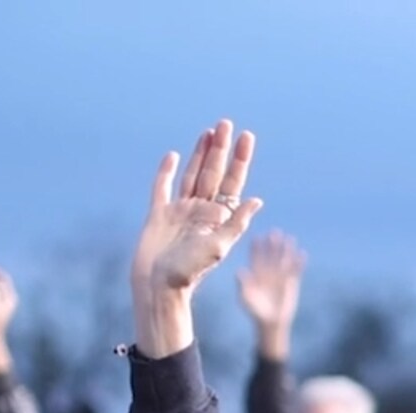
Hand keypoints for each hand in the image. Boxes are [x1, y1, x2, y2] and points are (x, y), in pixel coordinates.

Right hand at [131, 119, 263, 356]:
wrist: (158, 285)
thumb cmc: (190, 271)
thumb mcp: (219, 246)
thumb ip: (237, 223)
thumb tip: (257, 200)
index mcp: (219, 218)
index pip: (234, 183)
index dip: (241, 160)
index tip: (247, 138)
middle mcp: (201, 212)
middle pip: (214, 174)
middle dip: (221, 149)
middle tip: (227, 123)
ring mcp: (180, 211)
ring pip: (192, 175)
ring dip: (201, 154)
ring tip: (209, 132)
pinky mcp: (158, 214)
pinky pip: (162, 187)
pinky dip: (166, 171)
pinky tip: (173, 155)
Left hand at [237, 231, 305, 359]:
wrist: (270, 321)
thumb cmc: (255, 311)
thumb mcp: (245, 298)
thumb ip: (242, 284)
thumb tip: (239, 271)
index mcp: (256, 274)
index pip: (256, 257)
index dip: (257, 247)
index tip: (258, 237)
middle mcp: (268, 272)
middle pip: (271, 255)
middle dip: (273, 244)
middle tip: (275, 232)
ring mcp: (280, 277)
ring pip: (284, 260)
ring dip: (286, 250)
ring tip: (290, 239)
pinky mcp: (291, 282)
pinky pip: (295, 270)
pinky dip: (299, 262)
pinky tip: (302, 254)